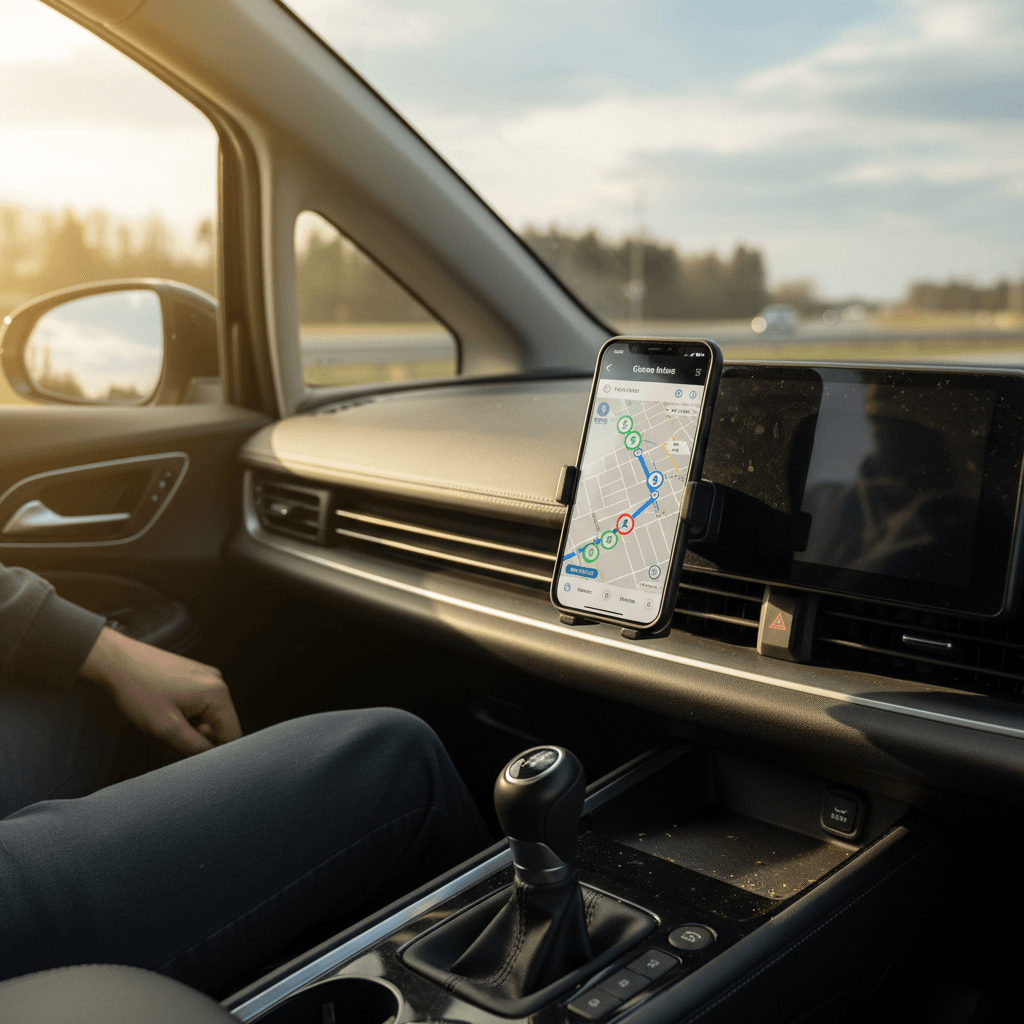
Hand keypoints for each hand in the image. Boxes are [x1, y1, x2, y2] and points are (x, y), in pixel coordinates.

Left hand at [81, 627, 241, 755]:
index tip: (193, 758)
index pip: (233, 735)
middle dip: (202, 738)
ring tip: (167, 724)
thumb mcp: (167, 728)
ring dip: (193, 727)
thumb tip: (213, 759)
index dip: (216, 753)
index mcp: (217, 694)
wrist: (118, 662)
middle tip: (174, 741)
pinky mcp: (195, 675)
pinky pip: (201, 703)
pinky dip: (188, 715)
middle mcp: (218, 682)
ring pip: (210, 715)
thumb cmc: (139, 691)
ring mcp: (207, 677)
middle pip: (222, 725)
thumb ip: (195, 747)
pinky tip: (168, 712)